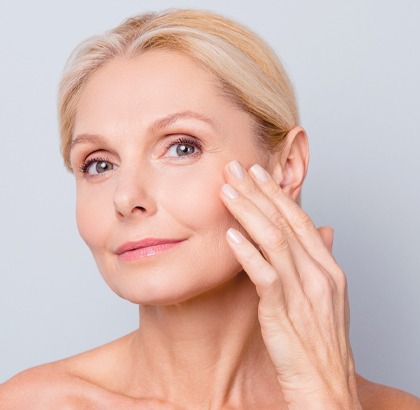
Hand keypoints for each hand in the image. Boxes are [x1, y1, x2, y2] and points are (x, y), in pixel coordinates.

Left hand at [219, 160, 361, 408]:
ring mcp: (303, 290)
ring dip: (248, 212)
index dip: (278, 194)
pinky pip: (264, 274)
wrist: (326, 384)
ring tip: (227, 191)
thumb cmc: (320, 342)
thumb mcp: (327, 297)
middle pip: (285, 222)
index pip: (300, 220)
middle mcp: (318, 273)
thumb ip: (319, 260)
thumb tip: (322, 230)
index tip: (258, 173)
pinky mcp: (284, 310)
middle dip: (258, 192)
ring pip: (273, 239)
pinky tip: (230, 235)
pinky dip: (247, 253)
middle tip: (236, 168)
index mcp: (328, 268)